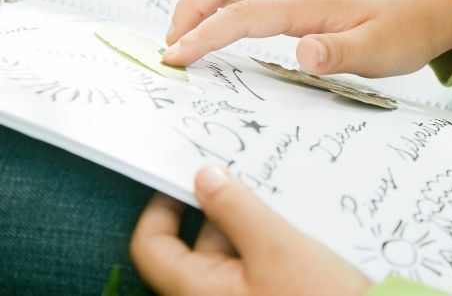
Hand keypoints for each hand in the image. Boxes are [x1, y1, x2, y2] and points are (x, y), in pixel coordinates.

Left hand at [131, 165, 372, 295]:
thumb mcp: (275, 245)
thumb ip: (235, 208)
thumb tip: (203, 176)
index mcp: (197, 290)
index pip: (153, 247)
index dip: (161, 208)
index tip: (182, 176)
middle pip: (197, 245)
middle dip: (220, 207)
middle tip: (247, 170)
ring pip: (231, 252)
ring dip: (250, 222)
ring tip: (279, 194)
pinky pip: (255, 264)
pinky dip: (267, 240)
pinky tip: (296, 222)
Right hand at [161, 0, 451, 77]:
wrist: (428, 6)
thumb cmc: (405, 30)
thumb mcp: (378, 51)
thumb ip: (339, 54)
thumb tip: (300, 53)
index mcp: (308, 4)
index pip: (242, 15)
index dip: (203, 35)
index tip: (174, 59)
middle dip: (188, 7)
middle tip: (171, 47)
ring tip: (185, 33)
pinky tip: (220, 18)